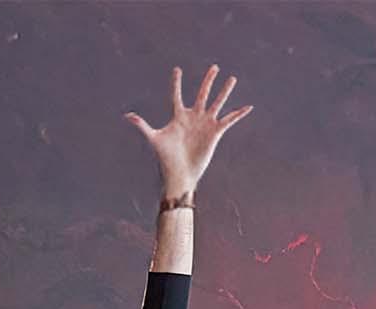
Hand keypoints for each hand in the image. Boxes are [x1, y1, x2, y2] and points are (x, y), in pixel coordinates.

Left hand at [126, 65, 252, 197]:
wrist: (179, 174)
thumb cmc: (165, 158)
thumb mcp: (154, 138)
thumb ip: (143, 125)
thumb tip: (127, 115)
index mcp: (178, 116)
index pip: (177, 95)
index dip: (176, 83)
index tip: (177, 69)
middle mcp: (193, 117)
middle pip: (202, 94)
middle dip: (208, 81)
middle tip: (214, 67)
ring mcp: (205, 124)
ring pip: (217, 102)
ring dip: (225, 91)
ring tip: (232, 78)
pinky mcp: (215, 132)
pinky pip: (230, 119)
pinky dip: (239, 113)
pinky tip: (248, 106)